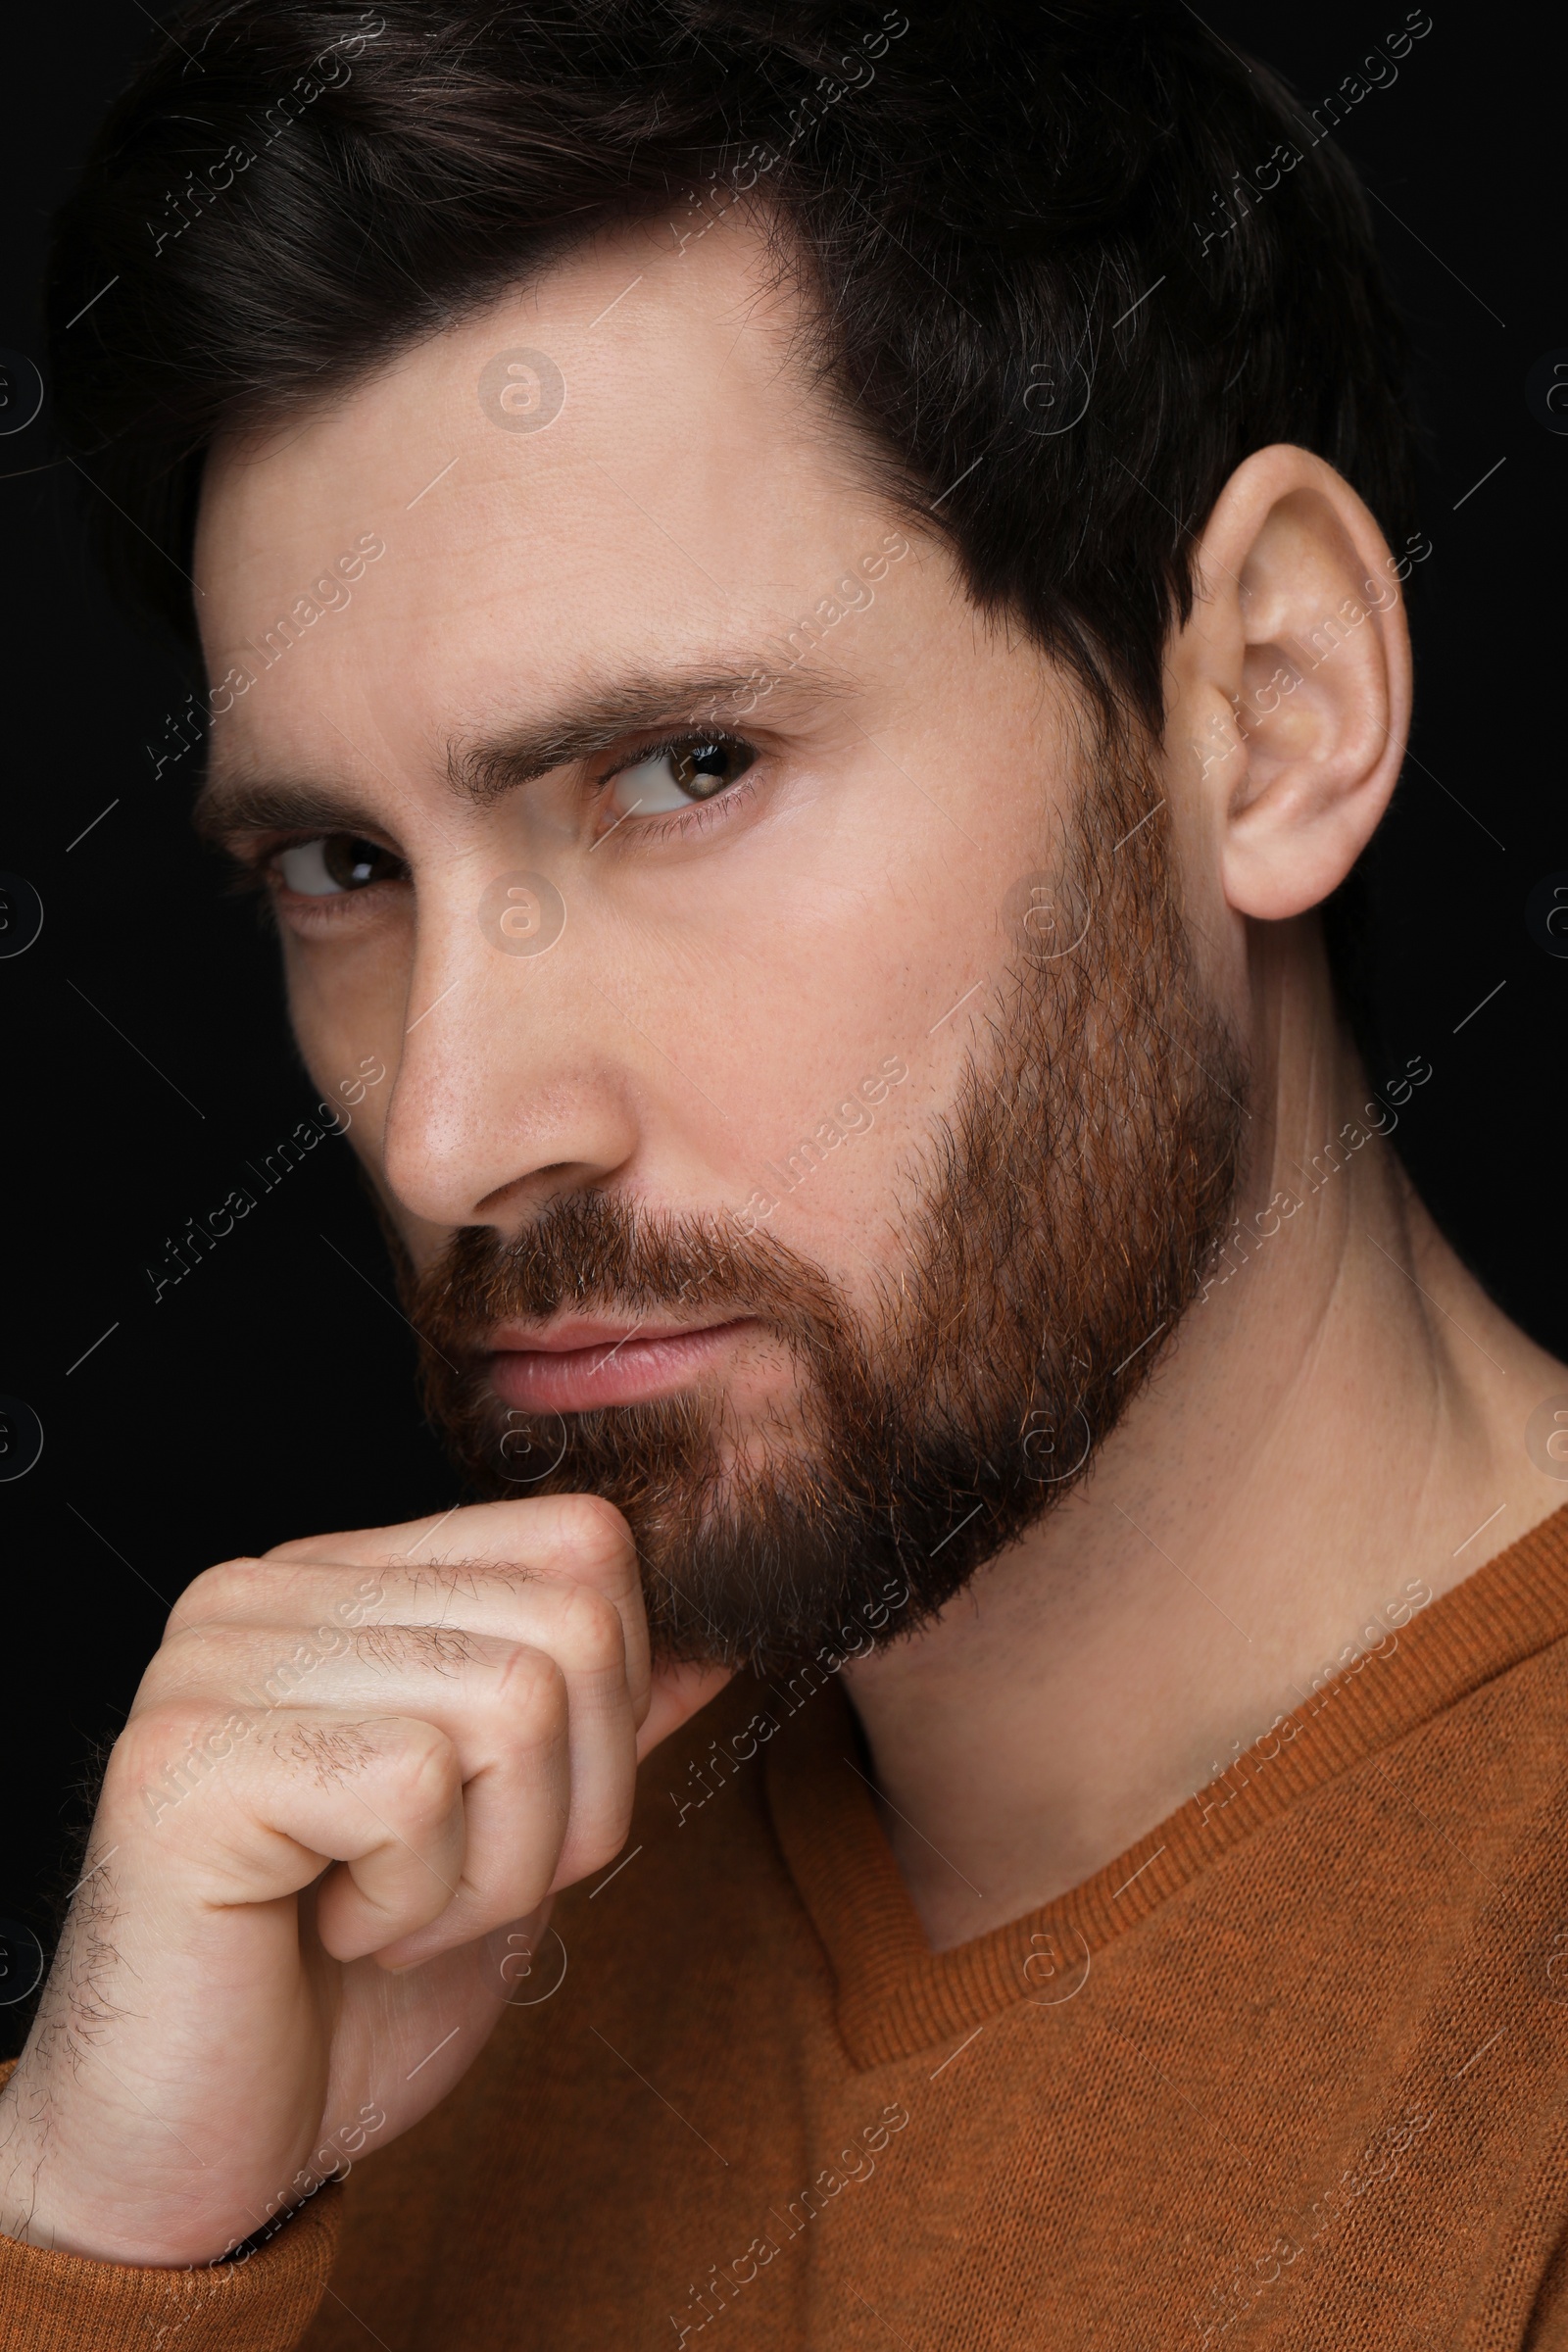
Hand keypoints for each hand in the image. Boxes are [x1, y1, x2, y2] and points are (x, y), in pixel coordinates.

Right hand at [0, 1497, 728, 2266]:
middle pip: (571, 1621)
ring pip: (514, 1701)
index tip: (525, 1818)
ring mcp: (217, 1664)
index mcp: (345, 1585)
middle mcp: (270, 1592)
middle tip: (458, 1897)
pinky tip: (333, 1932)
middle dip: (570, 1804)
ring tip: (389, 1920)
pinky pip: (415, 1786)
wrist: (193, 2162)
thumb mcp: (511, 1843)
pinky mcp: (189, 1760)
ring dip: (493, 1868)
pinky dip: (416, 1900)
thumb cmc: (342, 2005)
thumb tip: (716, 1644)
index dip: (619, 1701)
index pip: (575, 1542)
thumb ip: (596, 1729)